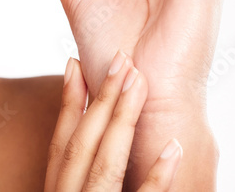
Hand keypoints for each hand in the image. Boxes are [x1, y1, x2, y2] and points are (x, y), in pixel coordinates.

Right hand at [46, 51, 181, 191]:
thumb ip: (82, 176)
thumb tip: (93, 129)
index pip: (61, 143)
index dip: (69, 101)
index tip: (75, 62)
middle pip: (82, 145)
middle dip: (101, 99)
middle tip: (120, 58)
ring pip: (107, 165)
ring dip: (123, 120)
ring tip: (139, 81)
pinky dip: (158, 176)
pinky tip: (173, 147)